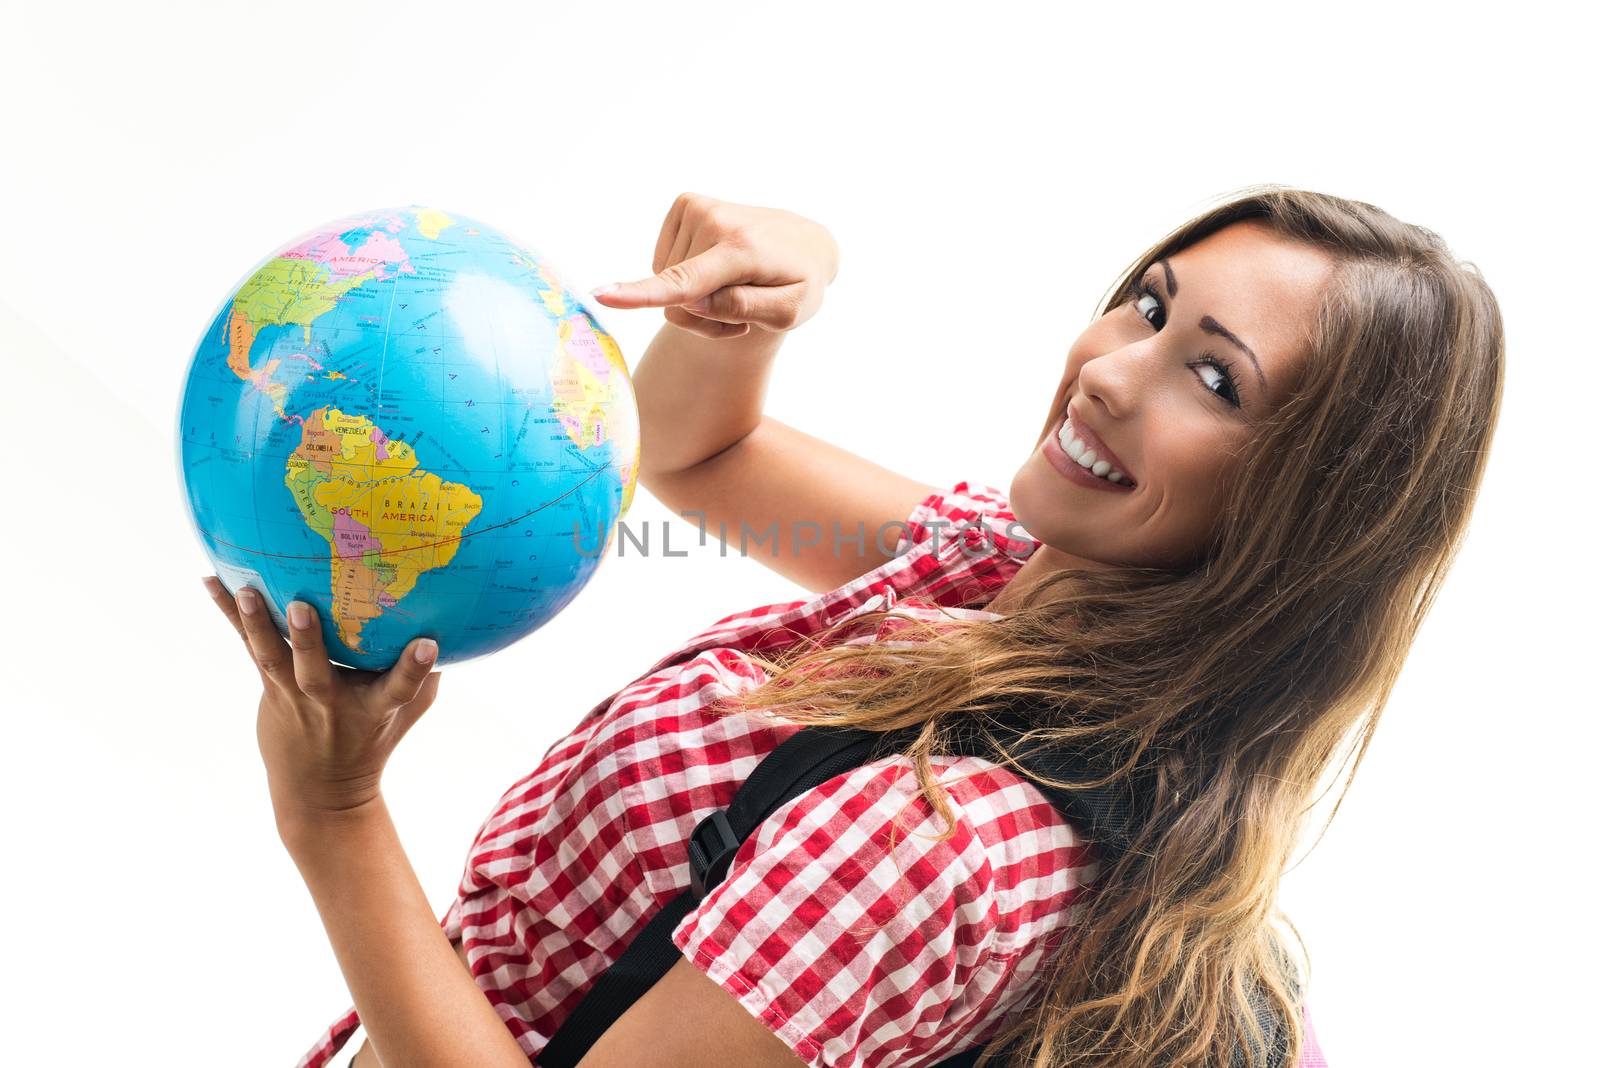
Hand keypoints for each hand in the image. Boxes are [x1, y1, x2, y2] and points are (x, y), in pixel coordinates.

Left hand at [202, 576, 441, 835]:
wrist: (319, 793)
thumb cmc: (373, 741)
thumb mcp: (407, 713)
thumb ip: (424, 674)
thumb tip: (449, 619)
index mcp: (374, 709)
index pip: (400, 688)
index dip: (415, 668)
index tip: (428, 645)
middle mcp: (330, 703)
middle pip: (317, 672)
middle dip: (310, 642)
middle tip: (303, 609)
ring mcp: (295, 696)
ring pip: (273, 657)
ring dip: (258, 624)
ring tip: (248, 592)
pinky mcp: (271, 687)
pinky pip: (250, 645)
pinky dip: (231, 613)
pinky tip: (210, 581)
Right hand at [590, 191, 839, 339]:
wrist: (807, 243)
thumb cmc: (800, 283)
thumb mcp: (789, 311)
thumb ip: (743, 308)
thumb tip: (693, 300)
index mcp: (742, 251)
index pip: (686, 281)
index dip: (642, 294)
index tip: (602, 297)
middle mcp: (716, 221)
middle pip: (677, 300)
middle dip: (703, 318)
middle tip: (741, 315)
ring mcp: (698, 208)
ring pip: (668, 284)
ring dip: (698, 299)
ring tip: (734, 290)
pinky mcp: (686, 205)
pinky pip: (664, 263)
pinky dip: (687, 277)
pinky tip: (719, 271)